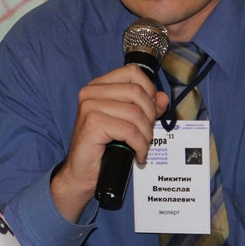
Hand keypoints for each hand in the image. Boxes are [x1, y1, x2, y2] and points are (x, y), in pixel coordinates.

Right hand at [51, 64, 168, 221]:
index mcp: (98, 86)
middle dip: (150, 116)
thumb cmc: (102, 148)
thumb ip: (145, 107)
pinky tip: (138, 155)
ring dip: (146, 134)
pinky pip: (129, 131)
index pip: (132, 72)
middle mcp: (91, 92)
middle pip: (137, 92)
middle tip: (147, 134)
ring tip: (142, 146)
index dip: (149, 90)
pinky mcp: (93, 124)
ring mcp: (90, 107)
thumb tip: (163, 98)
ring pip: (135, 113)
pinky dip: (140, 145)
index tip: (151, 110)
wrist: (81, 173)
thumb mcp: (126, 122)